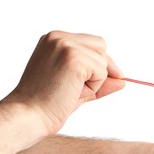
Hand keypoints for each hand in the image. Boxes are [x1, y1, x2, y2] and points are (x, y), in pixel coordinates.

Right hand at [5, 30, 124, 133]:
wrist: (30, 116)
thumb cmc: (48, 105)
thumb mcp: (78, 88)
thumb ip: (99, 81)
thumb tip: (123, 80)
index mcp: (54, 40)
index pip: (93, 44)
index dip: (98, 64)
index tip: (92, 82)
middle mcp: (58, 37)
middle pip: (102, 47)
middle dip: (100, 69)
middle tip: (79, 89)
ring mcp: (66, 46)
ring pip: (103, 61)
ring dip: (95, 81)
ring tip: (71, 91)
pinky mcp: (74, 58)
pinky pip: (102, 72)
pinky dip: (93, 87)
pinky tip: (73, 92)